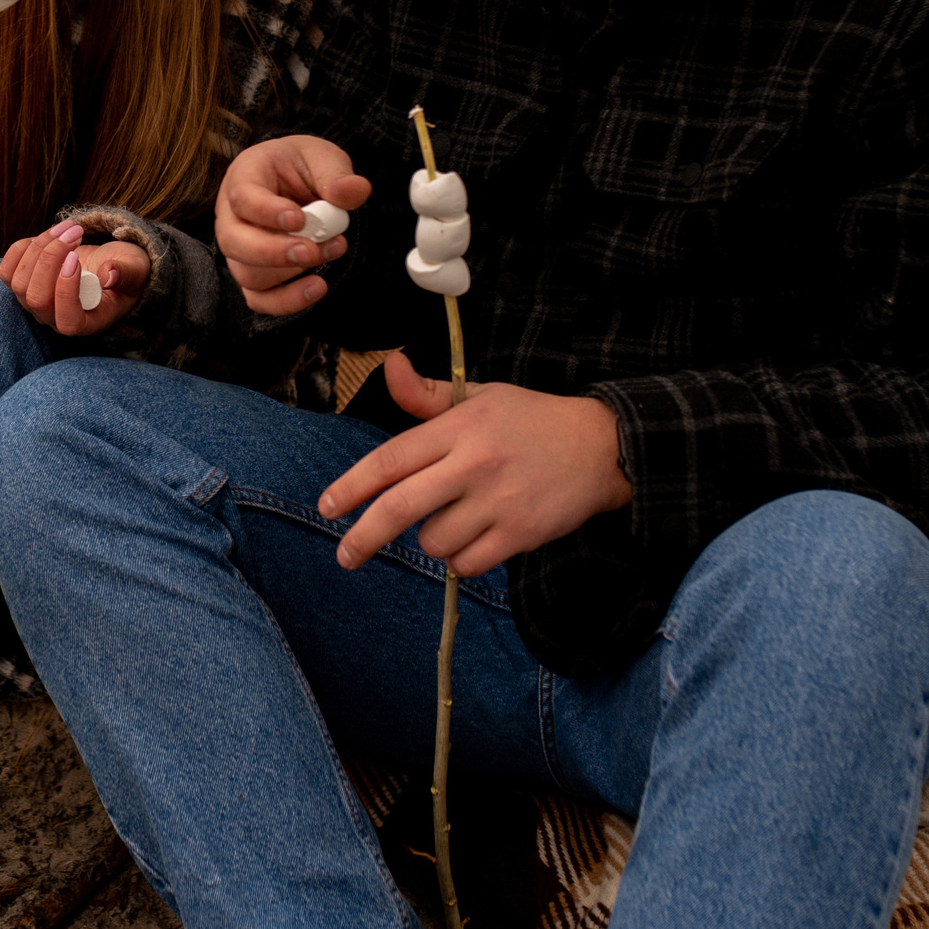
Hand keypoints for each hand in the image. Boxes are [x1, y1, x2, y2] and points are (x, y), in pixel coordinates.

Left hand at [0, 220, 152, 337]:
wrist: (106, 263)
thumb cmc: (125, 270)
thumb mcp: (135, 271)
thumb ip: (126, 274)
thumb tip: (109, 274)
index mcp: (86, 323)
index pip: (67, 321)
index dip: (66, 291)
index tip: (76, 258)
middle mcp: (55, 318)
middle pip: (37, 298)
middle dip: (50, 259)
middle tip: (75, 232)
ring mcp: (35, 303)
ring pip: (19, 282)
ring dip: (40, 247)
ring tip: (67, 228)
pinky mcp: (23, 283)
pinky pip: (7, 271)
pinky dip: (22, 248)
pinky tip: (47, 235)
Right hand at [213, 135, 373, 315]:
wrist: (299, 181)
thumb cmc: (303, 165)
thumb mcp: (323, 157)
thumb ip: (336, 174)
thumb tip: (355, 191)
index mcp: (244, 176)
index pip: (242, 197)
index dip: (266, 212)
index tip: (299, 219)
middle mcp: (232, 215)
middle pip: (233, 242)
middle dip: (273, 252)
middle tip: (311, 250)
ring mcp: (240, 248)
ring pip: (247, 274)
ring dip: (290, 272)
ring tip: (331, 250)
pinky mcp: (254, 273)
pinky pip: (259, 299)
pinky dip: (286, 300)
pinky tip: (317, 287)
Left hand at [318, 352, 632, 577]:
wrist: (602, 447)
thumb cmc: (532, 420)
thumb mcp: (479, 396)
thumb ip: (427, 393)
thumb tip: (388, 365)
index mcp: (459, 426)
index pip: (392, 458)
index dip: (353, 485)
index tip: (327, 506)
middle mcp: (474, 463)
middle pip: (401, 507)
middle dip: (364, 537)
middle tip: (345, 555)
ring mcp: (498, 501)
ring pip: (435, 540)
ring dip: (431, 539)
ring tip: (453, 519)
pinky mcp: (521, 533)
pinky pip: (468, 563)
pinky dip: (462, 559)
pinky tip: (474, 540)